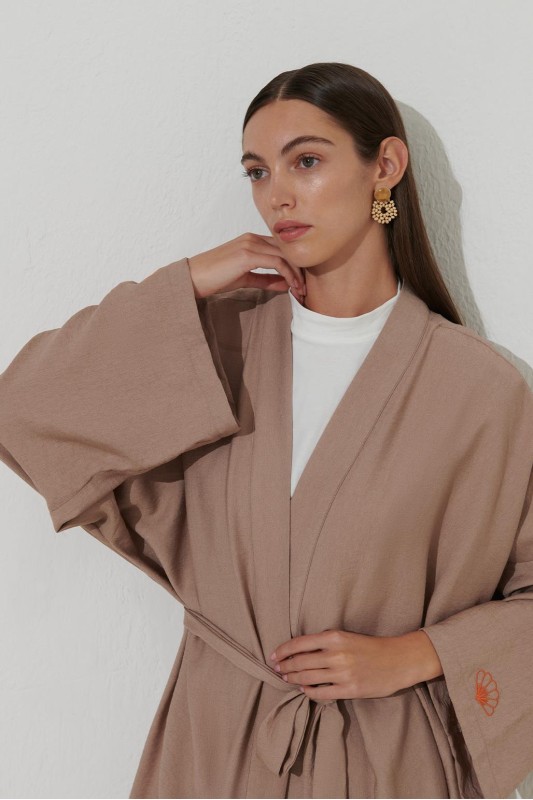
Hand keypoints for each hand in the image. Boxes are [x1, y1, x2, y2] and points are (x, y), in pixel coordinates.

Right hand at [187, 233, 306, 300]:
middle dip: (299, 269)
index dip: (294, 265)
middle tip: (304, 289)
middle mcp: (252, 238)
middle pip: (286, 250)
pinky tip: (291, 286)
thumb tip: (286, 284)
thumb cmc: (215, 278)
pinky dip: (288, 274)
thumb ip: (265, 279)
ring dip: (296, 274)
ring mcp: (250, 244)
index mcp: (251, 240)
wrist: (194, 278)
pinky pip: (276, 262)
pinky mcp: (247, 254)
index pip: (281, 249)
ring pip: (284, 255)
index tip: (300, 283)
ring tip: (300, 290)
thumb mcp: (245, 279)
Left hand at [269, 628, 441, 701]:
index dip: (283, 651)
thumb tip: (301, 650)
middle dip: (284, 666)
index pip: (299, 643)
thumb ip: (326, 642)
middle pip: (300, 662)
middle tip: (276, 669)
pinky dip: (309, 691)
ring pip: (308, 677)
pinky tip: (303, 689)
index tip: (274, 656)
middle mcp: (336, 654)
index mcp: (334, 637)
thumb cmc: (372, 646)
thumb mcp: (347, 636)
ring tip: (286, 678)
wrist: (399, 660)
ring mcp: (342, 673)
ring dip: (293, 679)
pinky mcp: (350, 690)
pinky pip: (322, 693)